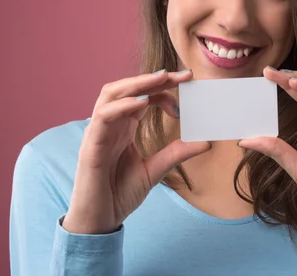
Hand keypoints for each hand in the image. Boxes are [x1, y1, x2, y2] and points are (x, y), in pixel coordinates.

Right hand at [63, 69, 210, 234]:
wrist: (99, 221)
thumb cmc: (119, 194)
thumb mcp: (155, 171)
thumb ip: (176, 154)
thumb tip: (205, 142)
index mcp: (124, 127)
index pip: (142, 96)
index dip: (163, 88)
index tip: (188, 85)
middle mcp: (110, 124)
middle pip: (127, 89)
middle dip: (153, 78)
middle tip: (182, 75)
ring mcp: (98, 132)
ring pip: (111, 94)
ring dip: (137, 83)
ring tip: (162, 78)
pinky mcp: (91, 145)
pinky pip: (103, 117)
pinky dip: (122, 106)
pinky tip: (142, 102)